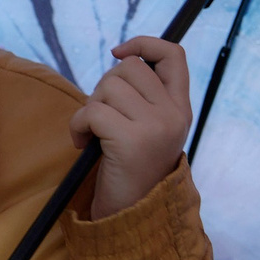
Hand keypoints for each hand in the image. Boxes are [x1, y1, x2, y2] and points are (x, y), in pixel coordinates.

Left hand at [68, 36, 191, 218]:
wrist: (133, 215)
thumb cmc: (131, 169)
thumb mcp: (150, 129)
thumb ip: (145, 97)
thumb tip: (122, 57)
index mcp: (181, 109)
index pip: (174, 55)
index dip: (144, 43)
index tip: (118, 52)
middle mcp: (174, 115)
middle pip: (129, 67)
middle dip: (104, 86)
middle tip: (101, 116)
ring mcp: (155, 126)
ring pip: (108, 87)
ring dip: (89, 108)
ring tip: (93, 134)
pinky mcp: (131, 140)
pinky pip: (91, 112)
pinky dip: (77, 126)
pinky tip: (83, 144)